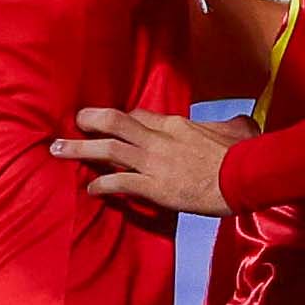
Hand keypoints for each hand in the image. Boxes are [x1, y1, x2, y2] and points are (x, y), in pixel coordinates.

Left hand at [57, 103, 249, 216]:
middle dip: (89, 120)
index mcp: (177, 125)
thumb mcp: (237, 130)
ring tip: (57, 151)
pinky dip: (101, 184)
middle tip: (72, 123)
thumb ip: (230, 125)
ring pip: (108, 149)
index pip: (141, 115)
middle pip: (115, 122)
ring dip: (79, 149)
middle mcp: (160, 139)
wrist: (246, 175)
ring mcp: (155, 163)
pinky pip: (119, 182)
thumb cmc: (245, 154)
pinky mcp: (156, 187)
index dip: (121, 119)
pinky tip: (90, 189)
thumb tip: (241, 124)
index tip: (109, 123)